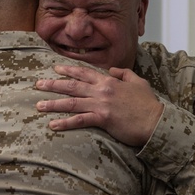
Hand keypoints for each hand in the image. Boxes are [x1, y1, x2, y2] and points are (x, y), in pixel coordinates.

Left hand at [35, 65, 163, 146]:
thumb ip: (124, 73)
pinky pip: (80, 120)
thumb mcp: (138, 82)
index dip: (68, 70)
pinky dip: (65, 123)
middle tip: (38, 85)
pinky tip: (53, 125)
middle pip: (72, 86)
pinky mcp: (103, 119)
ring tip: (39, 105)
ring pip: (72, 102)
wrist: (156, 121)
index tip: (55, 68)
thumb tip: (112, 70)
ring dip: (53, 104)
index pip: (84, 73)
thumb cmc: (148, 104)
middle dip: (53, 85)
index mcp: (109, 81)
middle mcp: (102, 90)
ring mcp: (101, 104)